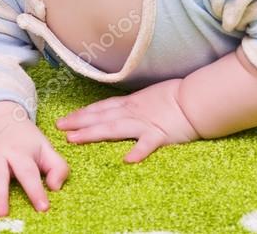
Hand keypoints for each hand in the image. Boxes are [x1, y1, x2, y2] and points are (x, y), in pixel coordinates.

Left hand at [55, 78, 200, 162]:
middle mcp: (134, 112)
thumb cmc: (177, 97)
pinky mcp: (160, 135)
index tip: (66, 119)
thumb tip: (119, 111)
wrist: (196, 100)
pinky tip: (127, 160)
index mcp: (132, 104)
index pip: (102, 108)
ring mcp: (145, 123)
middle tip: (60, 127)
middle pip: (102, 117)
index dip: (83, 113)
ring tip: (75, 138)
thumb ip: (135, 105)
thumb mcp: (150, 97)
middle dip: (79, 122)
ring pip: (115, 127)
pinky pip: (148, 144)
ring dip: (94, 133)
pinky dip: (138, 151)